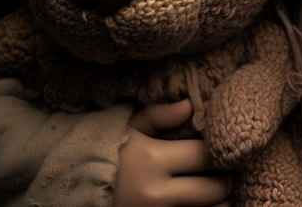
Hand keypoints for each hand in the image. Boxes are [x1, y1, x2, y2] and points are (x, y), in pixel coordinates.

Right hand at [114, 99, 232, 206]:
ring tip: (212, 192)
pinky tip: (198, 204)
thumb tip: (190, 105)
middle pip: (214, 190)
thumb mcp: (129, 130)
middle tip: (223, 174)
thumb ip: (159, 115)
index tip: (221, 150)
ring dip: (217, 202)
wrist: (77, 193)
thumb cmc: (109, 157)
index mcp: (151, 160)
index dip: (218, 152)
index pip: (205, 155)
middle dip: (223, 181)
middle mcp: (155, 193)